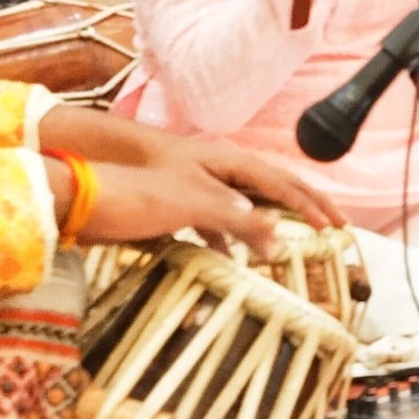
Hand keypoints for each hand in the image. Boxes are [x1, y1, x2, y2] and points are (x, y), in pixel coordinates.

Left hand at [38, 106, 342, 229]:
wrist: (82, 193)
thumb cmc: (137, 191)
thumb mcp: (194, 204)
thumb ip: (238, 219)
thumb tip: (279, 238)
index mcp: (223, 161)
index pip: (280, 181)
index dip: (311, 203)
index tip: (337, 225)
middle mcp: (213, 168)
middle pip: (267, 189)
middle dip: (297, 210)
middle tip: (327, 230)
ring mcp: (193, 184)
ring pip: (242, 205)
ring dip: (264, 225)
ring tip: (286, 249)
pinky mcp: (174, 202)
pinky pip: (214, 220)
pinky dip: (228, 237)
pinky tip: (229, 257)